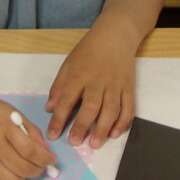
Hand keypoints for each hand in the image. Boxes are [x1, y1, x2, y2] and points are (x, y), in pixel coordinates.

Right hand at [0, 91, 56, 179]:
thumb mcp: (11, 112)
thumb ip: (30, 130)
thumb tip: (44, 151)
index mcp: (4, 127)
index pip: (30, 150)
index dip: (45, 158)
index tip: (51, 159)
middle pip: (23, 168)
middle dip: (38, 170)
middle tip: (40, 165)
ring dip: (23, 177)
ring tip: (23, 168)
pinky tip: (7, 173)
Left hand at [45, 29, 135, 148]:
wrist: (115, 35)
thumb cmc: (88, 50)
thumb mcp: (68, 63)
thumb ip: (59, 86)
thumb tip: (50, 109)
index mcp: (79, 75)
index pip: (67, 100)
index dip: (59, 119)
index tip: (53, 135)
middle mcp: (97, 81)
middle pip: (90, 107)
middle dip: (82, 126)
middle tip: (75, 143)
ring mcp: (115, 84)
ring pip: (110, 110)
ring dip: (102, 128)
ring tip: (95, 144)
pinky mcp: (129, 87)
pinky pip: (128, 107)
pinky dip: (123, 122)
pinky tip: (115, 133)